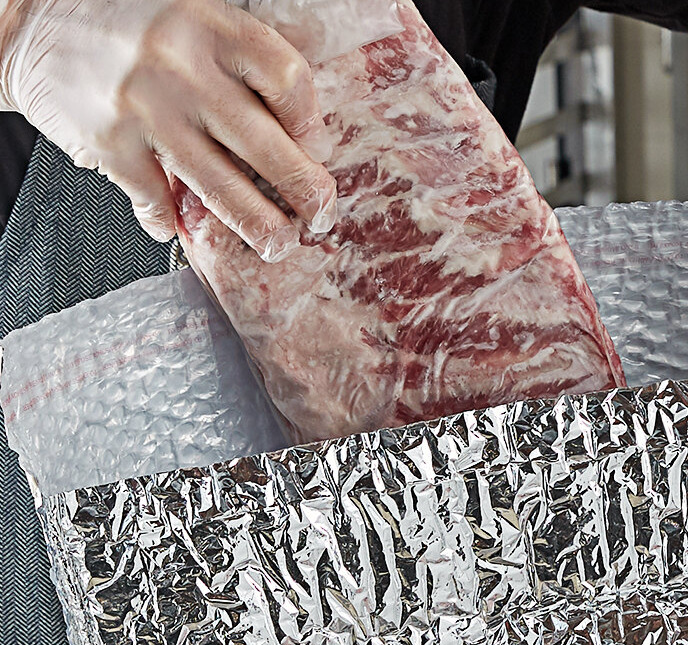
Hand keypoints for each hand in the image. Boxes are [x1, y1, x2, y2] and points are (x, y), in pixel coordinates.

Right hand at [0, 0, 337, 259]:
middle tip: (320, 215)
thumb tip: (299, 135)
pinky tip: (180, 228)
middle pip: (265, 145)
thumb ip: (238, 66)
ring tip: (279, 243)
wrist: (32, 20)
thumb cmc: (126, 26)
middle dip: (304, 190)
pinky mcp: (109, 145)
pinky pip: (156, 200)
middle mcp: (181, 69)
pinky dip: (171, 221)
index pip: (286, 80)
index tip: (316, 147)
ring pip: (220, 186)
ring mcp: (145, 110)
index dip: (310, 121)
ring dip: (258, 225)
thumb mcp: (191, 21)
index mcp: (210, 28)